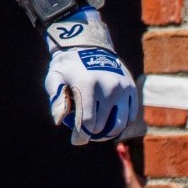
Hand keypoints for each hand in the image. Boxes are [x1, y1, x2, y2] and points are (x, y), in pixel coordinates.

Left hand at [43, 5, 137, 144]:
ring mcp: (123, 88)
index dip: (81, 136)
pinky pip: (130, 115)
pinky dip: (121, 123)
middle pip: (102, 125)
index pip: (87, 121)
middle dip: (91, 133)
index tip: (76, 140)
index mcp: (88, 84)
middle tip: (84, 134)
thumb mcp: (54, 77)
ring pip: (119, 123)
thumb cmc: (68, 66)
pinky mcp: (132, 89)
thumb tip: (60, 121)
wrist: (89, 46)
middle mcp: (109, 86)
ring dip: (108, 133)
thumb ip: (56, 99)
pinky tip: (110, 125)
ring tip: (98, 134)